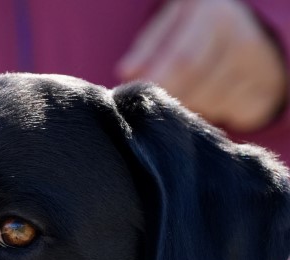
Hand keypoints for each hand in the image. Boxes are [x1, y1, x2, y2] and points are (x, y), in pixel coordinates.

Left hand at [116, 0, 287, 132]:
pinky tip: (209, 98)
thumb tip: (125, 71)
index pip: (183, 59)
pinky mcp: (262, 92)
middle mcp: (241, 39)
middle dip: (172, 100)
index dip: (159, 82)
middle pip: (196, 88)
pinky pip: (226, 115)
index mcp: (215, 16)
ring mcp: (256, 68)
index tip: (139, 96)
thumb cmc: (201, 30)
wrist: (252, 35)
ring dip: (191, 107)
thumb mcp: (175, 24)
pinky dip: (211, 113)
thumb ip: (149, 47)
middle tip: (158, 102)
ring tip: (189, 91)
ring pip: (209, 105)